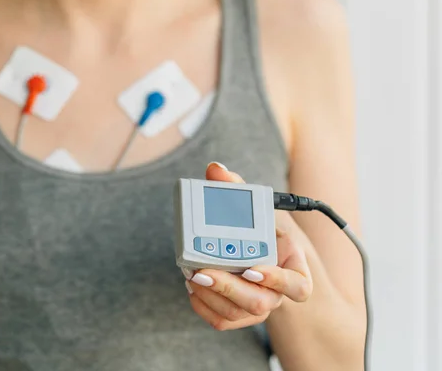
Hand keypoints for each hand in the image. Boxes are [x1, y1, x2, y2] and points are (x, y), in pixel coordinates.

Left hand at [182, 162, 312, 330]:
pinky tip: (192, 287)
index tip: (251, 269)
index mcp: (294, 269)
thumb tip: (215, 169)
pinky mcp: (239, 315)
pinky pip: (223, 321)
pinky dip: (204, 307)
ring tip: (192, 275)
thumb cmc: (263, 232)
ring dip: (212, 296)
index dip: (277, 281)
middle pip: (261, 303)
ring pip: (238, 313)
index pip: (298, 286)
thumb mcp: (258, 209)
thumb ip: (239, 190)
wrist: (258, 254)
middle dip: (229, 288)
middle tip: (203, 271)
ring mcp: (258, 306)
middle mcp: (277, 292)